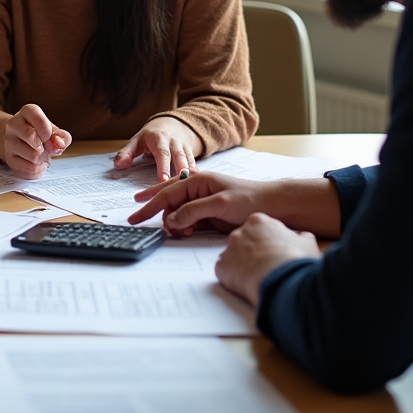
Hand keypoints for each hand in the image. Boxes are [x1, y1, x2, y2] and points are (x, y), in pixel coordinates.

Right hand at [0, 104, 70, 178]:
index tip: (49, 137)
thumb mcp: (54, 130)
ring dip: (43, 159)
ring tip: (41, 155)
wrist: (20, 140)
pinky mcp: (9, 158)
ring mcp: (8, 142)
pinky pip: (29, 169)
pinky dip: (38, 169)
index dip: (48, 133)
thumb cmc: (39, 133)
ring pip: (33, 156)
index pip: (39, 120)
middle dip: (45, 146)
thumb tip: (58, 145)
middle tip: (45, 147)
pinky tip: (36, 163)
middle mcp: (13, 124)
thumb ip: (62, 136)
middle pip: (32, 138)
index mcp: (27, 112)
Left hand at [114, 117, 203, 182]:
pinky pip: (196, 163)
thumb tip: (117, 166)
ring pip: (189, 160)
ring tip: (193, 186)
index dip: (162, 166)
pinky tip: (201, 185)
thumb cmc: (151, 135)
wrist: (173, 124)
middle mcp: (174, 142)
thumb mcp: (137, 141)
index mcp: (159, 138)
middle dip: (180, 169)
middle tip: (180, 183)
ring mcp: (185, 147)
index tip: (162, 179)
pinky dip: (198, 173)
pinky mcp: (192, 154)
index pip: (161, 153)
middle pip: (179, 156)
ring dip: (191, 173)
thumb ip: (126, 153)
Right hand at [129, 172, 273, 233]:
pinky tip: (182, 232)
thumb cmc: (251, 200)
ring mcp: (204, 202)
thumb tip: (171, 219)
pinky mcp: (210, 215)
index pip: (168, 192)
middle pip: (168, 198)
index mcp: (199, 180)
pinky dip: (183, 227)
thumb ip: (193, 210)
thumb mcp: (220, 204)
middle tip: (137, 220)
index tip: (136, 214)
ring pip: (178, 211)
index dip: (150, 204)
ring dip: (172, 221)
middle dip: (154, 209)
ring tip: (174, 232)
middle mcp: (199, 189)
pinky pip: (189, 220)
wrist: (275, 208)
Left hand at [215, 213, 319, 306]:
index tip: (273, 250)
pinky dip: (233, 278)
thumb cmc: (295, 260)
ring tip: (258, 276)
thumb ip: (301, 237)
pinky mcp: (222, 267)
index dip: (266, 240)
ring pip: (232, 256)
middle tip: (266, 264)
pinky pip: (224, 271)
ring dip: (242, 265)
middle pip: (243, 240)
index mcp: (259, 221)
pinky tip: (247, 284)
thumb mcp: (307, 243)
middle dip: (252, 252)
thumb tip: (302, 237)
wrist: (282, 279)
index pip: (258, 227)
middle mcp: (239, 231)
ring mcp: (228, 249)